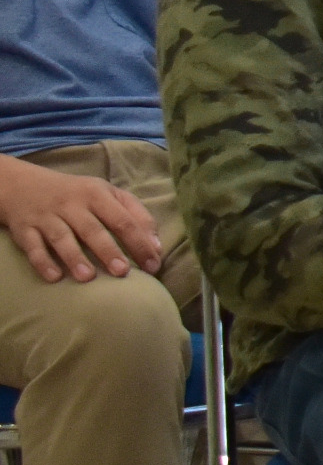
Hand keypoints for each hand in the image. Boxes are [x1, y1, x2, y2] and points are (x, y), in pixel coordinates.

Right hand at [0, 156, 161, 281]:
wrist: (23, 186)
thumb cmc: (78, 195)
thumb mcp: (108, 195)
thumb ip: (136, 216)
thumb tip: (157, 246)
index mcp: (97, 195)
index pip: (123, 220)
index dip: (140, 243)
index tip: (152, 265)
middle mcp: (71, 205)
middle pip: (92, 229)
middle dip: (108, 251)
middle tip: (122, 272)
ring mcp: (46, 217)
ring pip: (61, 238)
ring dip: (74, 258)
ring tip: (88, 278)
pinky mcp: (24, 229)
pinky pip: (32, 247)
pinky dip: (42, 262)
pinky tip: (54, 277)